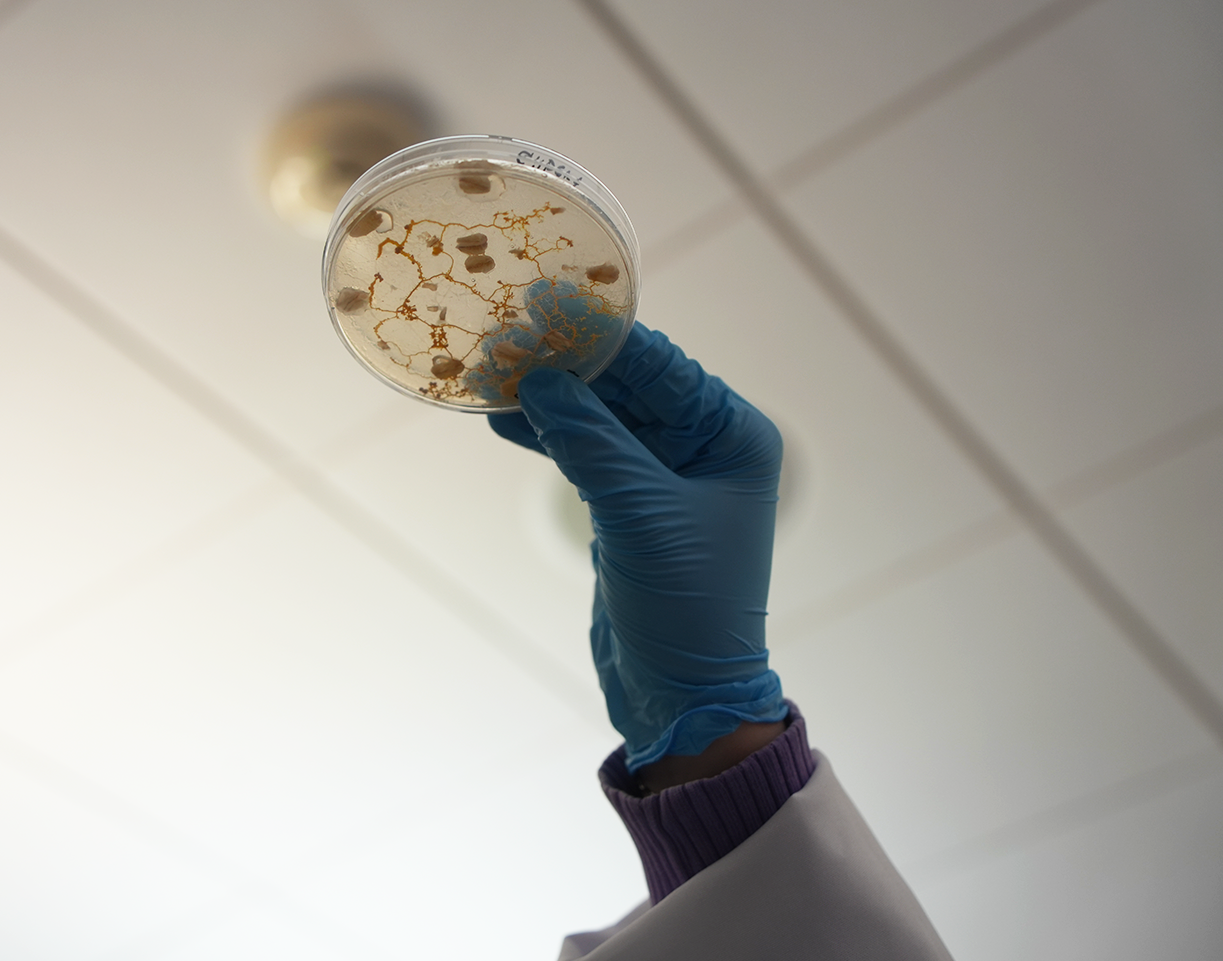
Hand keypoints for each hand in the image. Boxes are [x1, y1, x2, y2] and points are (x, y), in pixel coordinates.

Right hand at [490, 322, 785, 770]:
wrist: (683, 699)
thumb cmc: (688, 608)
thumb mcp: (640, 516)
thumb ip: (592, 443)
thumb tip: (541, 381)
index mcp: (732, 435)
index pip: (660, 365)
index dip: (599, 335)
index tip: (541, 301)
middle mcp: (703, 445)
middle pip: (626, 385)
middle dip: (566, 364)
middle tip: (502, 336)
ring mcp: (663, 476)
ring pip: (599, 418)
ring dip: (549, 399)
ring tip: (489, 372)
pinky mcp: (629, 506)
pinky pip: (585, 454)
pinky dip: (548, 437)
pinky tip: (503, 418)